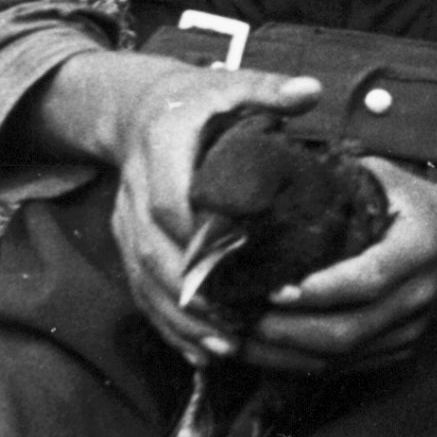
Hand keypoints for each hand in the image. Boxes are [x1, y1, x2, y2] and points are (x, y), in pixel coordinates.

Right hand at [95, 61, 323, 365]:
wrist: (137, 108)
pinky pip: (141, 291)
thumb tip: (310, 91)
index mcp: (160, 148)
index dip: (196, 237)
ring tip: (226, 346)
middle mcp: (135, 190)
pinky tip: (203, 352)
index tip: (232, 266)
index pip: (170, 200)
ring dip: (182, 319)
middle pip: (154, 251)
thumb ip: (269, 89)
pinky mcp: (128, 244)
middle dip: (192, 292)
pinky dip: (169, 325)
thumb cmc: (198, 100)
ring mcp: (126, 223)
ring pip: (145, 280)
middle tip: (235, 323)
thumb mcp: (231, 84)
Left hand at [241, 162, 436, 373]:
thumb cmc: (421, 206)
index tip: (274, 288)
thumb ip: (340, 180)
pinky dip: (300, 365)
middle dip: (286, 332)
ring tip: (236, 341)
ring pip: (342, 358)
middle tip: (237, 320)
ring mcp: (411, 328)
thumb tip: (274, 175)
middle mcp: (419, 295)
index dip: (321, 290)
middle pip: (348, 332)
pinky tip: (264, 352)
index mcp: (420, 248)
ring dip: (284, 355)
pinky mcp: (400, 349)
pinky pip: (345, 368)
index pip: (370, 279)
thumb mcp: (389, 179)